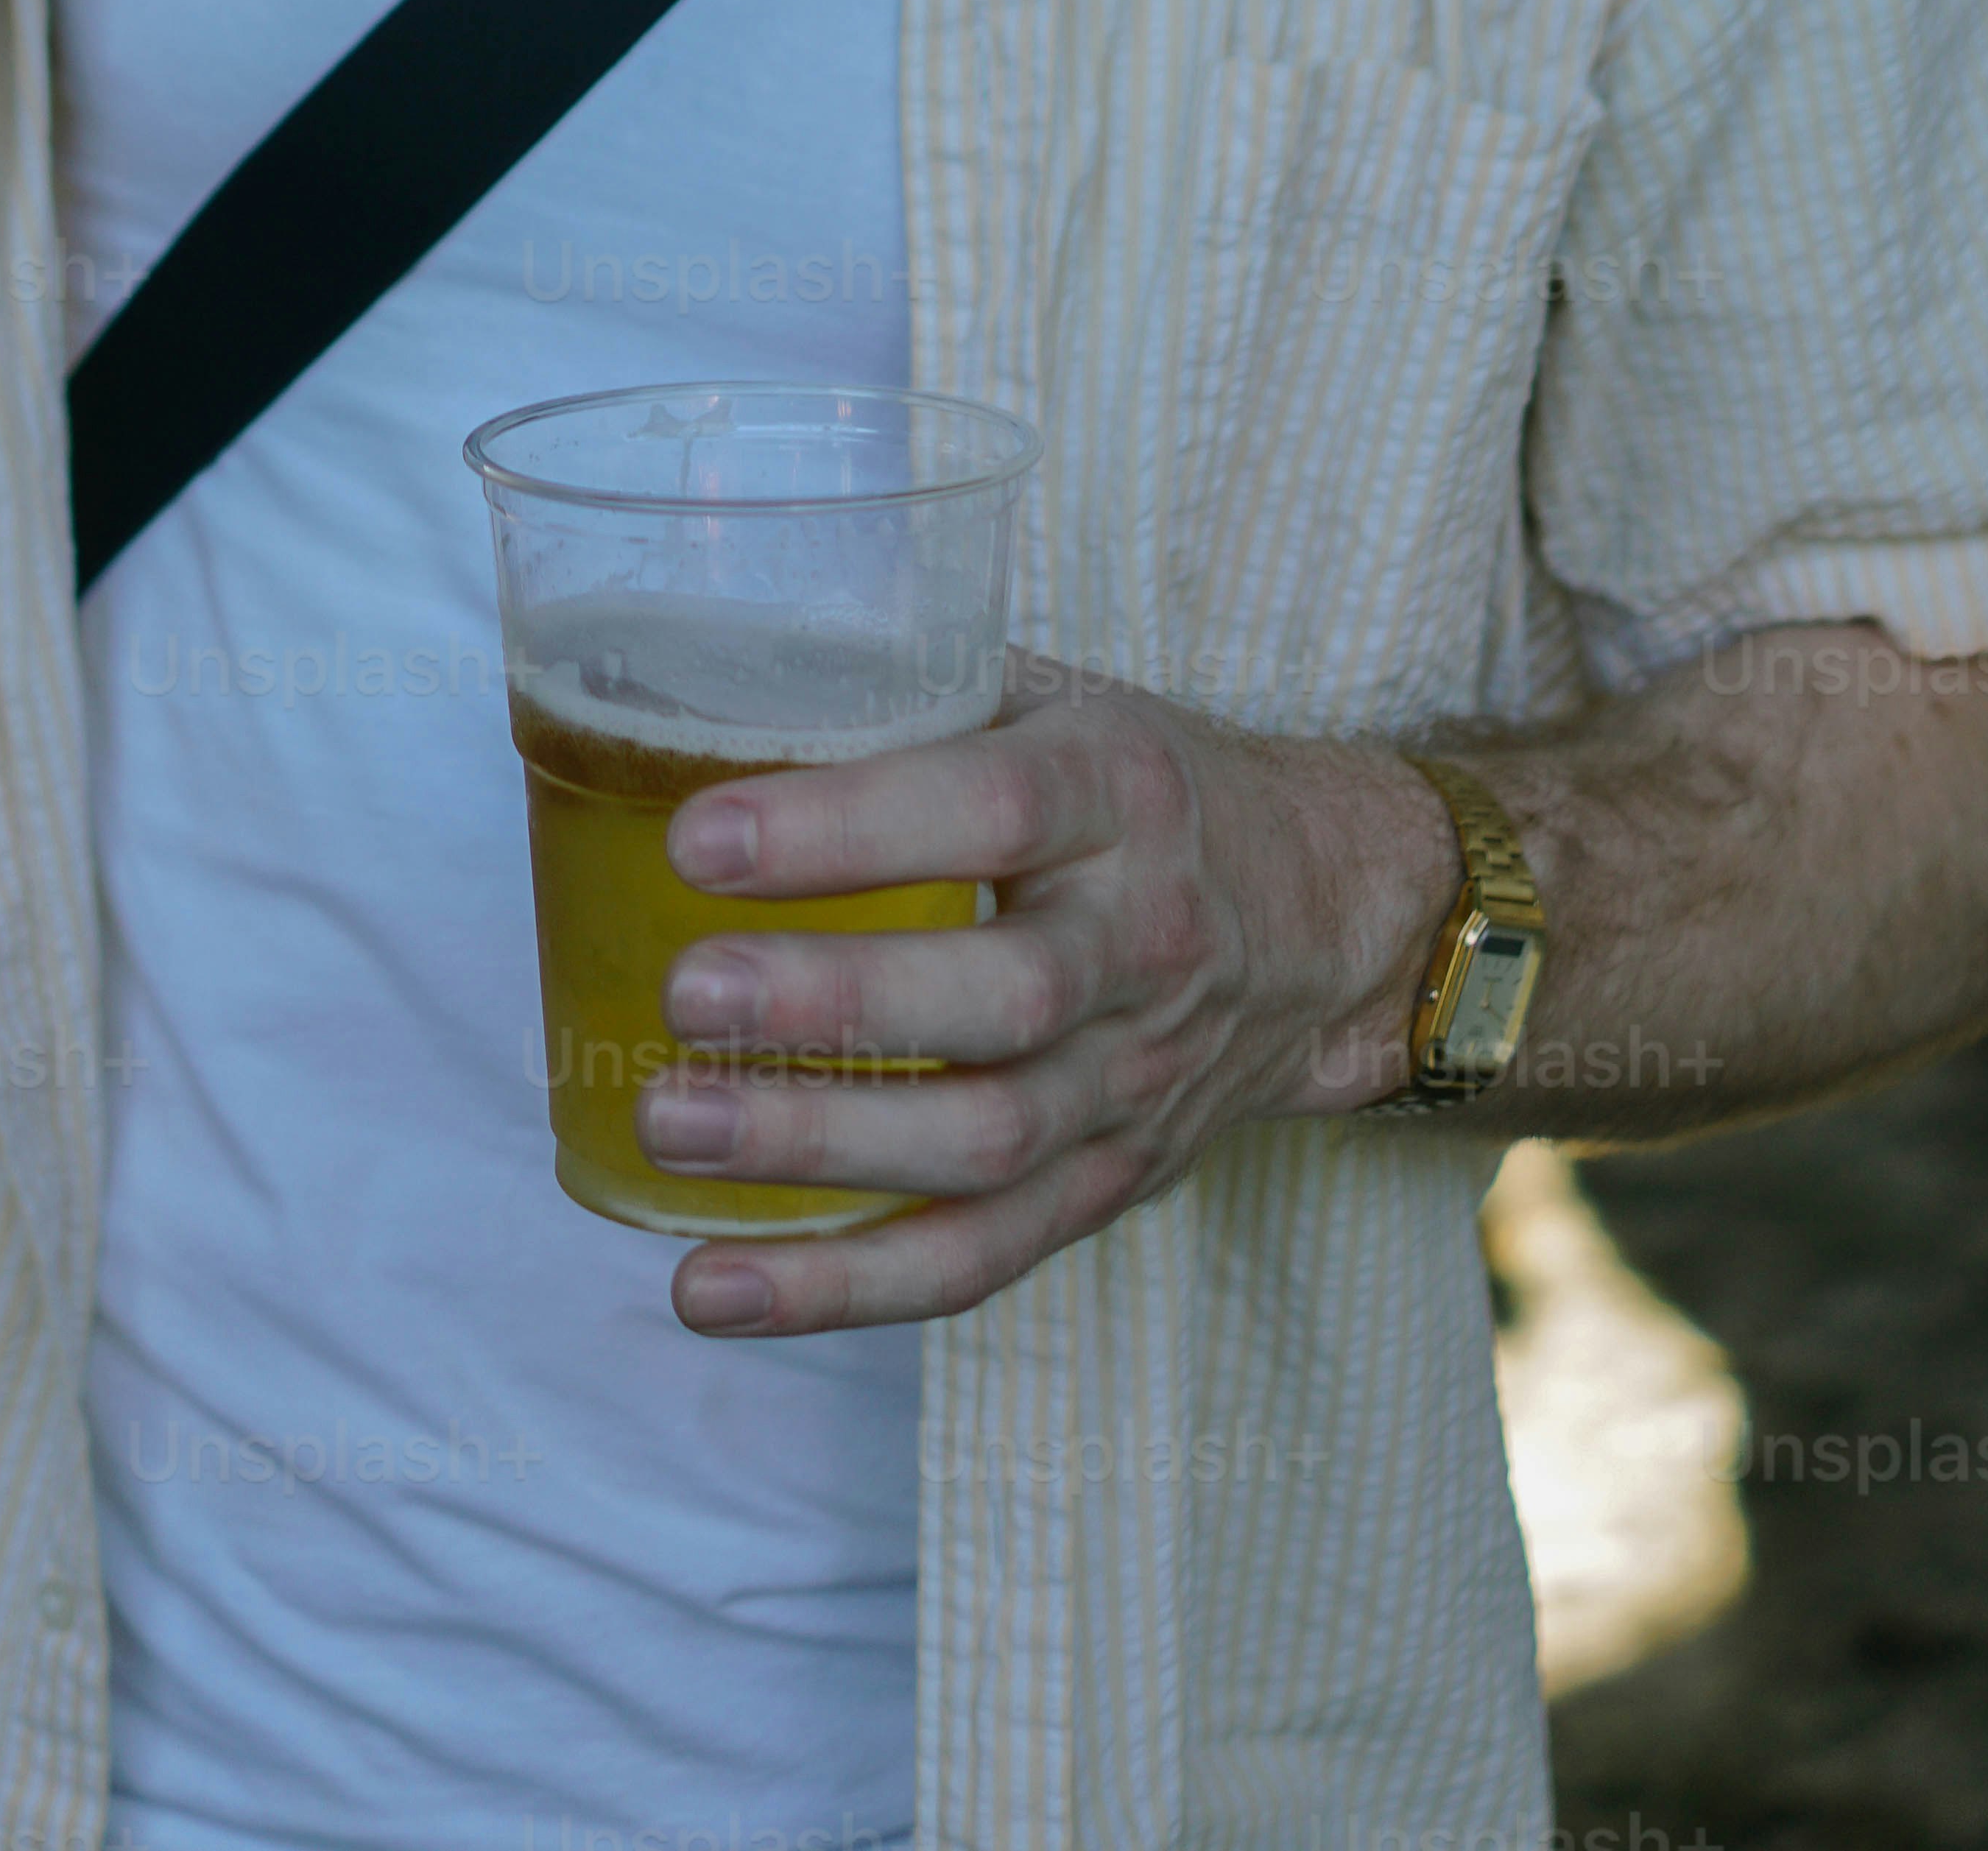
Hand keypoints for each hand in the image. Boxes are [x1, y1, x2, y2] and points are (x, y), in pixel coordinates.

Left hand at [634, 664, 1446, 1336]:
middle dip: (833, 1004)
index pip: (996, 808)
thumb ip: (913, 697)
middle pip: (1003, 999)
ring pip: (986, 1146)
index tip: (701, 838)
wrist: (1318, 919)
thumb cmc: (1140, 790)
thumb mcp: (1059, 700)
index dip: (847, 828)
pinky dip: (839, 1290)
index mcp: (1121, 794)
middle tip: (685, 992)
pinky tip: (707, 1287)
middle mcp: (1142, 945)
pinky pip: (977, 1260)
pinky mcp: (1107, 1187)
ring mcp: (1131, 1085)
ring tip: (669, 1124)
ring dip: (818, 1149)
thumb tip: (703, 700)